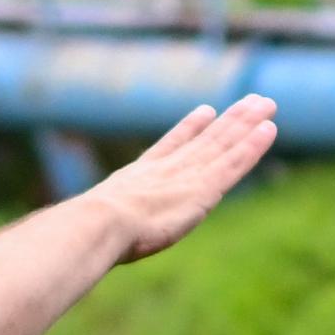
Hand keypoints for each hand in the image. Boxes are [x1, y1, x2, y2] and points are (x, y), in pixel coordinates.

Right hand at [89, 95, 279, 261]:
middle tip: (250, 100)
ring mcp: (187, 176)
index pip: (171, 146)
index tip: (206, 111)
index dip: (190, 127)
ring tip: (266, 103)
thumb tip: (66, 234)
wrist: (102, 224)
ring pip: (225, 143)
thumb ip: (91, 222)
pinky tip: (268, 129)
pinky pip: (235, 161)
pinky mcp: (205, 188)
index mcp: (140, 176)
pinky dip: (253, 145)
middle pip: (206, 139)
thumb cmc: (91, 230)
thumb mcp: (91, 222)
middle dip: (229, 120)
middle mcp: (168, 169)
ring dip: (247, 123)